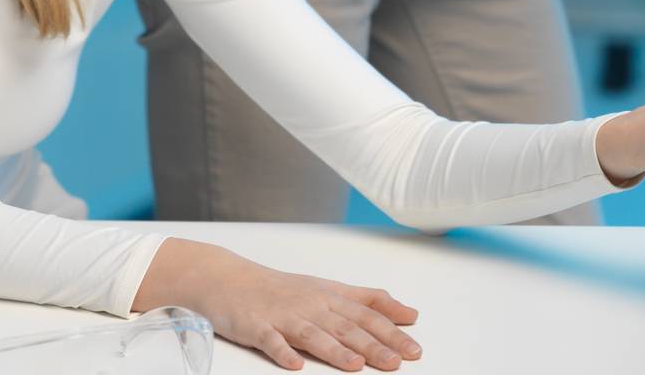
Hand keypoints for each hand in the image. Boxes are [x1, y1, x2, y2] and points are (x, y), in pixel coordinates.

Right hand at [133, 239, 421, 369]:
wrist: (231, 279)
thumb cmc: (283, 290)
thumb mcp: (328, 290)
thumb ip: (367, 301)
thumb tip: (408, 313)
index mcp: (329, 296)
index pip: (366, 313)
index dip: (391, 331)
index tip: (414, 348)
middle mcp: (310, 304)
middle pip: (345, 326)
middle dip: (373, 344)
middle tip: (397, 362)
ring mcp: (283, 315)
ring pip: (313, 333)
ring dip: (335, 350)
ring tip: (355, 365)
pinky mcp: (257, 327)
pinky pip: (271, 341)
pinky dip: (283, 353)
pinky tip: (295, 365)